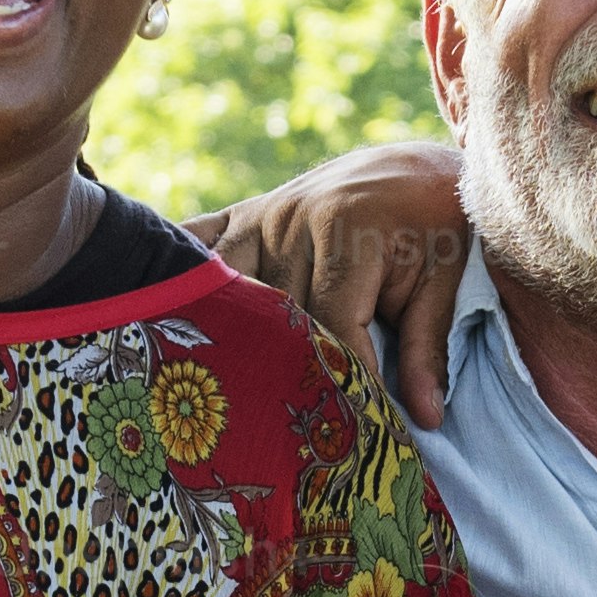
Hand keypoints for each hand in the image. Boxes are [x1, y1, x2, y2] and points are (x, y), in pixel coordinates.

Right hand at [195, 140, 471, 428]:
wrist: (415, 169)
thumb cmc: (435, 230)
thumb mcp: (444, 284)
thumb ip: (427, 349)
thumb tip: (426, 419)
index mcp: (346, 228)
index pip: (329, 325)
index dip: (338, 379)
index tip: (344, 427)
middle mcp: (293, 219)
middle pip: (273, 315)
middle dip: (280, 369)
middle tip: (275, 428)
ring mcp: (262, 216)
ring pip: (228, 292)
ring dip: (224, 336)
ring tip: (217, 392)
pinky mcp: (244, 216)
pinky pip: (198, 243)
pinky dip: (180, 277)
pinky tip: (153, 313)